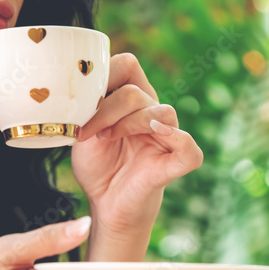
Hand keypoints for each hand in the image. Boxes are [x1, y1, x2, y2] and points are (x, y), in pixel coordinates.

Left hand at [71, 53, 203, 235]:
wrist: (104, 204)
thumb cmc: (97, 165)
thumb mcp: (83, 131)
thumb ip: (86, 106)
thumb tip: (78, 82)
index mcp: (132, 101)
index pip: (127, 65)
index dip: (104, 75)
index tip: (81, 100)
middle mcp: (152, 113)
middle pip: (135, 92)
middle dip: (105, 110)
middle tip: (86, 132)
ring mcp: (167, 138)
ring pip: (161, 112)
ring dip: (129, 123)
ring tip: (105, 138)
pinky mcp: (175, 164)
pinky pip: (189, 148)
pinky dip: (177, 137)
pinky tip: (155, 133)